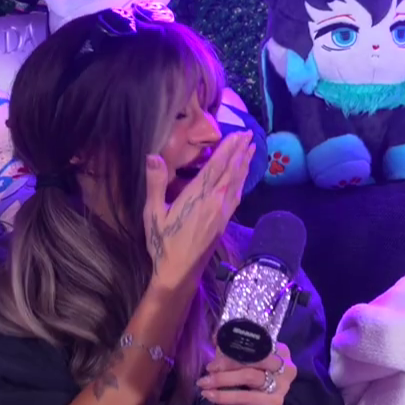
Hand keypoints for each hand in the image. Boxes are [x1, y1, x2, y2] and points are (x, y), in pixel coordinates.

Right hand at [145, 133, 252, 286]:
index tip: (239, 133)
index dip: (229, 148)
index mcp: (198, 196)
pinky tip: (242, 178)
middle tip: (249, 134)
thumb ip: (156, 184)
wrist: (179, 271)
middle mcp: (215, 201)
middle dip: (240, 151)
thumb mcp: (153, 213)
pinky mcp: (224, 221)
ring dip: (244, 164)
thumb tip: (153, 157)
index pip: (217, 166)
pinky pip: (237, 195)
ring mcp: (222, 212)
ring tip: (251, 149)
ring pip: (237, 182)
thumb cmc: (163, 242)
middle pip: (231, 170)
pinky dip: (241, 181)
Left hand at [200, 343, 294, 404]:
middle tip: (209, 368)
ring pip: (250, 375)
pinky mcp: (273, 403)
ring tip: (205, 382)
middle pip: (257, 358)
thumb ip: (229, 349)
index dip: (236, 343)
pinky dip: (225, 396)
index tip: (216, 345)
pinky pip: (246, 397)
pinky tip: (210, 395)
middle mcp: (286, 366)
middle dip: (229, 362)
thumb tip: (215, 335)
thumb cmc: (242, 386)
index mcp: (280, 351)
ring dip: (223, 379)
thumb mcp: (236, 364)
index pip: (259, 342)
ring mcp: (282, 386)